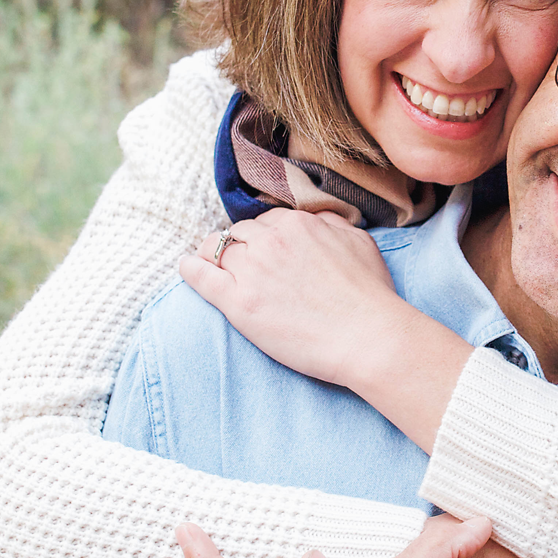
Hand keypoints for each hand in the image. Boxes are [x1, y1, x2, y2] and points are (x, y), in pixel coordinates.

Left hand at [177, 209, 472, 450]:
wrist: (368, 336)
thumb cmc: (370, 294)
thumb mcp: (359, 242)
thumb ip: (332, 225)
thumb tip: (317, 220)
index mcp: (298, 224)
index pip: (267, 221)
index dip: (264, 236)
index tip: (264, 250)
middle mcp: (271, 241)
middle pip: (240, 233)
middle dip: (239, 245)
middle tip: (241, 262)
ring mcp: (252, 271)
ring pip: (218, 249)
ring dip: (214, 254)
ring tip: (208, 263)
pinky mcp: (239, 303)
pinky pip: (202, 276)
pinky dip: (191, 268)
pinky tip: (187, 267)